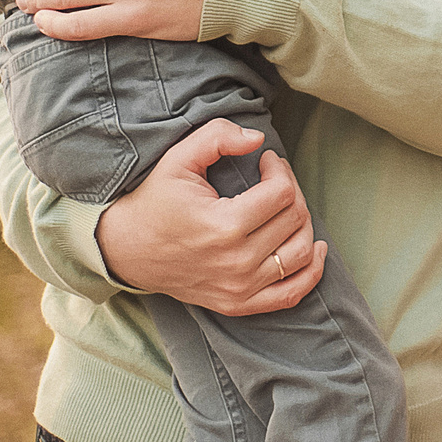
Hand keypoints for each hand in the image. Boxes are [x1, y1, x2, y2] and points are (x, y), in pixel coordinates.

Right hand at [95, 120, 329, 313]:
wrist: (125, 250)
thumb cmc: (155, 201)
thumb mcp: (179, 159)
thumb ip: (218, 137)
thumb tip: (259, 140)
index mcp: (224, 226)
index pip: (282, 193)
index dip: (280, 169)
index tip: (267, 161)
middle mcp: (237, 262)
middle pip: (295, 219)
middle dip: (291, 190)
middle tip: (273, 179)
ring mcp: (240, 288)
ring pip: (300, 252)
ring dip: (304, 223)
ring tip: (286, 206)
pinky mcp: (239, 304)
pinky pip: (292, 294)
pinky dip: (312, 272)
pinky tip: (316, 248)